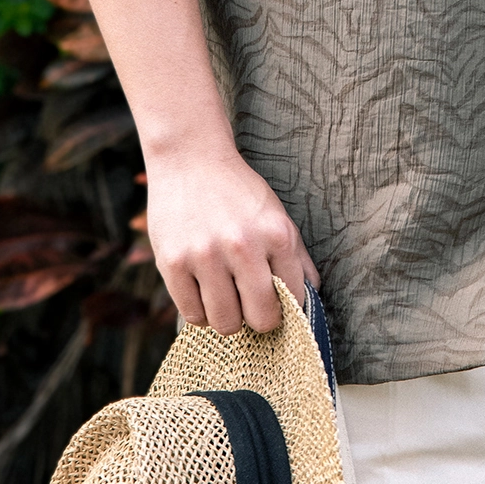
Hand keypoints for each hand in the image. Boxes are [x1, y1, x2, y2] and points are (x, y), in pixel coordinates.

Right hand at [146, 149, 319, 333]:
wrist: (191, 159)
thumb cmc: (238, 192)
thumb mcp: (277, 216)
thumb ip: (297, 256)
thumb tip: (312, 294)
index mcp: (276, 235)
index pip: (293, 300)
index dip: (286, 308)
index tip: (276, 303)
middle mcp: (243, 246)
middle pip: (260, 319)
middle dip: (258, 319)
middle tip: (250, 306)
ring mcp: (205, 256)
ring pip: (225, 323)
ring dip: (227, 317)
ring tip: (225, 297)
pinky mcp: (172, 263)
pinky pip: (191, 315)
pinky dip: (200, 312)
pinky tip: (203, 292)